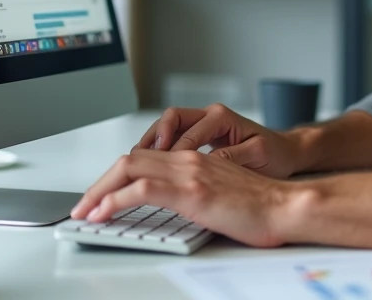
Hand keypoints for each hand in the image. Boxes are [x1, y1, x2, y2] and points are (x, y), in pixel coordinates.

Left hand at [70, 149, 301, 247]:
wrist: (288, 206)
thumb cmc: (262, 207)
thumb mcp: (221, 194)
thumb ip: (196, 192)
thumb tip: (173, 208)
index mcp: (195, 160)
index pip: (143, 157)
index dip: (115, 175)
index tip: (100, 195)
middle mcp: (188, 160)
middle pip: (129, 159)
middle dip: (99, 182)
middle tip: (83, 206)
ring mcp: (190, 173)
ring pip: (129, 168)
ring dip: (99, 191)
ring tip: (84, 212)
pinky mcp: (192, 192)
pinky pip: (140, 189)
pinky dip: (113, 201)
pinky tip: (102, 214)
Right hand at [135, 104, 306, 178]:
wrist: (287, 153)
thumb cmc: (276, 154)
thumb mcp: (258, 155)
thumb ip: (232, 156)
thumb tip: (208, 162)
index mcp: (222, 117)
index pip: (188, 131)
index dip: (171, 151)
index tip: (163, 169)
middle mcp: (210, 116)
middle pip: (169, 120)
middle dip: (151, 140)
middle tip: (136, 162)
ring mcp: (204, 125)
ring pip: (167, 127)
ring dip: (151, 144)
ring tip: (136, 164)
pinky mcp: (201, 138)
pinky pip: (173, 138)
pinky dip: (160, 150)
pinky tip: (151, 167)